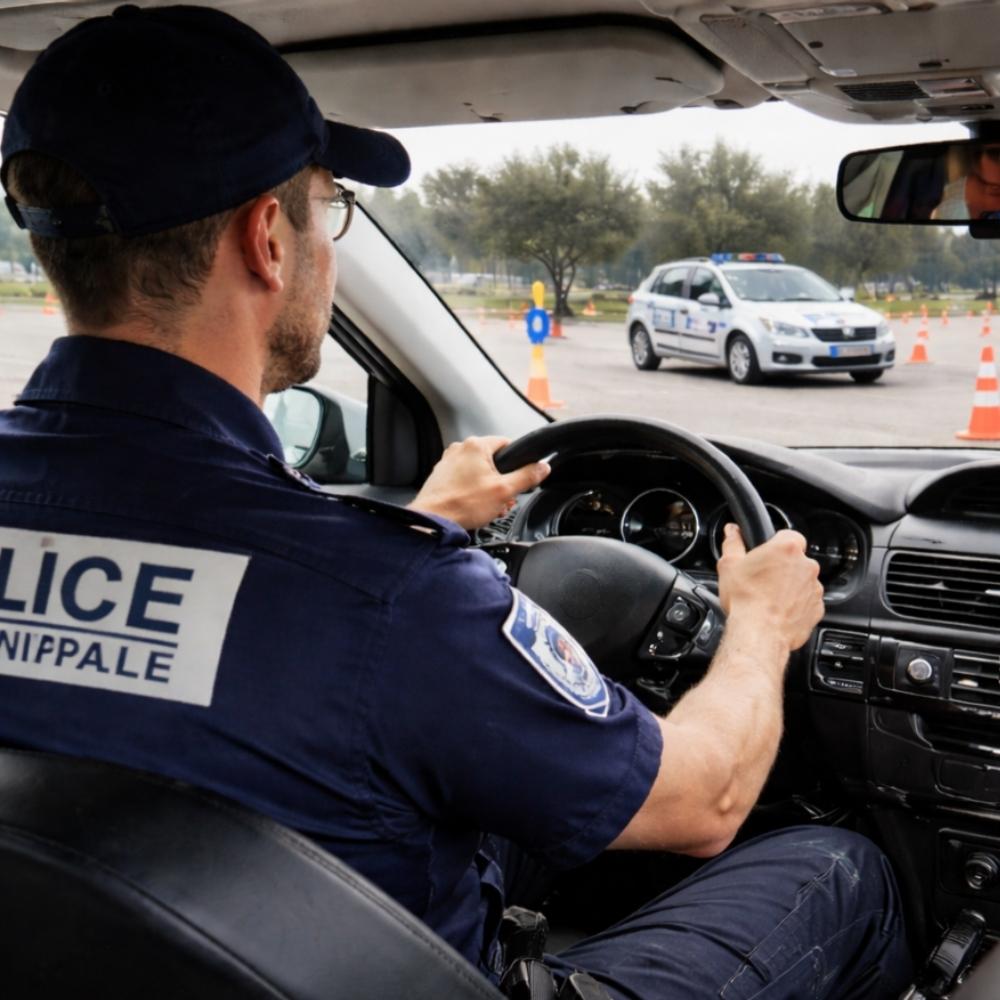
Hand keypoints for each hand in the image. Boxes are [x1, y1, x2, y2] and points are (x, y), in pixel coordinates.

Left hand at [408, 436, 550, 529]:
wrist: (433, 520)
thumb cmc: (463, 505)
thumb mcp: (504, 491)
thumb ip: (527, 477)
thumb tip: (542, 467)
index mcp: (476, 446)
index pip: (507, 444)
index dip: (517, 462)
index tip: (519, 476)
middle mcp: (460, 449)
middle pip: (492, 460)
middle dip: (502, 481)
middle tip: (503, 498)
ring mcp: (448, 462)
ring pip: (478, 471)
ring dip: (488, 488)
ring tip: (489, 506)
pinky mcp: (441, 476)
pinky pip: (464, 479)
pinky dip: (473, 491)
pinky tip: (475, 506)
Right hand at [716, 524, 823, 653]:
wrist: (759, 633)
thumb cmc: (745, 599)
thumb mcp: (729, 566)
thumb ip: (732, 544)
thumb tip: (732, 532)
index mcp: (787, 549)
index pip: (790, 535)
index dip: (777, 543)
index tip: (768, 553)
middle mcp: (806, 566)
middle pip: (797, 559)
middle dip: (782, 567)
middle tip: (763, 578)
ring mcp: (814, 588)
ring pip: (803, 581)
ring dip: (790, 586)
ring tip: (768, 598)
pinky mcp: (817, 609)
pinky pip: (807, 602)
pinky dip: (796, 605)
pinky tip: (777, 610)